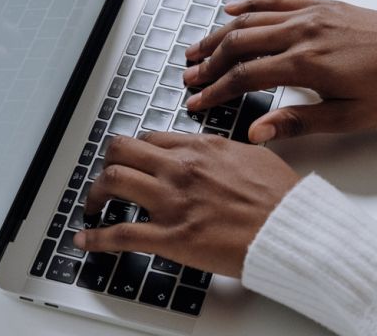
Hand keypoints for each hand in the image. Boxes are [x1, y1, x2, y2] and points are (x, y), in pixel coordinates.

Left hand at [74, 133, 299, 277]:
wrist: (291, 229)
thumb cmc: (280, 197)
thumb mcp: (253, 155)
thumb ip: (223, 150)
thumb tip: (212, 152)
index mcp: (200, 148)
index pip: (150, 138)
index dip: (134, 150)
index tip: (130, 160)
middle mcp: (180, 168)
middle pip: (121, 150)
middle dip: (107, 163)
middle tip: (106, 178)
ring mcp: (172, 201)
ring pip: (113, 181)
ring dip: (96, 194)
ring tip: (94, 206)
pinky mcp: (171, 237)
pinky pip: (120, 234)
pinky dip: (96, 237)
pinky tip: (85, 239)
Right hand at [183, 0, 376, 141]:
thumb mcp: (348, 118)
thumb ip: (297, 122)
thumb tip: (257, 132)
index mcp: (307, 65)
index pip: (244, 76)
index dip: (215, 90)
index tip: (197, 101)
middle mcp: (303, 33)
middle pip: (238, 44)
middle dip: (208, 62)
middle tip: (189, 76)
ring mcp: (311, 14)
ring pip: (250, 20)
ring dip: (219, 34)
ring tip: (197, 48)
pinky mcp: (322, 5)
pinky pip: (276, 1)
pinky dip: (249, 5)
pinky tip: (231, 9)